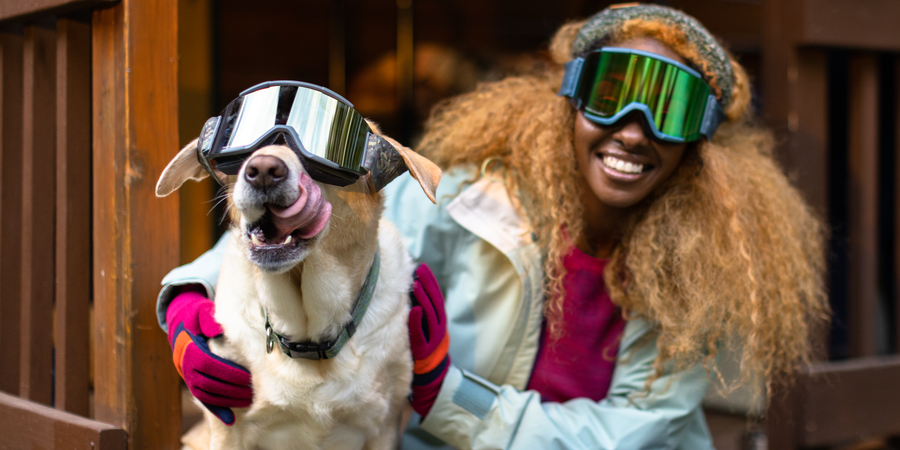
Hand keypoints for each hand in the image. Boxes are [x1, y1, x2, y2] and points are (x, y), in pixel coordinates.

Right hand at [167, 288, 251, 424]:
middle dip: (232, 388)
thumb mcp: (201, 313)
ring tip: (249, 401)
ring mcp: (188, 377)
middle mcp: (186, 366)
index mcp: (190, 349)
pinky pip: (204, 400)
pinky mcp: (193, 385)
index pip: (210, 364)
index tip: (248, 377)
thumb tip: (216, 328)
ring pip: (207, 394)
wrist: (181, 326)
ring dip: (228, 400)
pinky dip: (217, 410)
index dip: (229, 372)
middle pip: (210, 382)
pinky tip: (231, 419)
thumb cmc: (197, 318)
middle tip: (254, 391)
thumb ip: (208, 320)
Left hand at [408, 264, 449, 417]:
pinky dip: (418, 321)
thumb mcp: (428, 331)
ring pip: (431, 315)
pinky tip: (413, 309)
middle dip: (428, 285)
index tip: (422, 267)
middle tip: (419, 269)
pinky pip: (422, 334)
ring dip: (424, 298)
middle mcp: (439, 329)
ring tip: (416, 284)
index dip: (430, 282)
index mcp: (440, 323)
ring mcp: (433, 340)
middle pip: (435, 303)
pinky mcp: (424, 351)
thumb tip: (410, 292)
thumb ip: (423, 315)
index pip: (436, 298)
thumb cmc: (426, 351)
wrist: (433, 378)